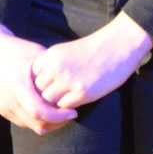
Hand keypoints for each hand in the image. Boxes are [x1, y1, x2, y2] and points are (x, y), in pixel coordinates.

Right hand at [0, 22, 74, 133]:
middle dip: (57, 122)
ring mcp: (4, 107)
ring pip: (31, 126)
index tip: (74, 111)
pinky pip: (24, 122)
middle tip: (72, 114)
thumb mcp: (38, 57)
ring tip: (63, 113)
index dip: (58, 116)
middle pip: (37, 123)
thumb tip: (73, 87)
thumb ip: (52, 74)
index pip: (39, 112)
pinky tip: (50, 112)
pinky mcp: (3, 110)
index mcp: (17, 86)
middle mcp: (8, 100)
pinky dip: (38, 121)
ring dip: (49, 123)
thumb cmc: (19, 50)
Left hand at [31, 11, 152, 109]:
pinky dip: (66, 109)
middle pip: (38, 92)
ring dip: (54, 105)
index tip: (48, 89)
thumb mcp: (66, 52)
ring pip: (48, 102)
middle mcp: (56, 68)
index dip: (39, 86)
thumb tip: (44, 87)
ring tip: (61, 106)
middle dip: (44, 98)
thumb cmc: (95, 48)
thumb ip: (53, 66)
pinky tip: (74, 104)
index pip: (32, 78)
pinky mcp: (82, 92)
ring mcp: (68, 81)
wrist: (120, 44)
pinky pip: (64, 108)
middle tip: (52, 102)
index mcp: (50, 57)